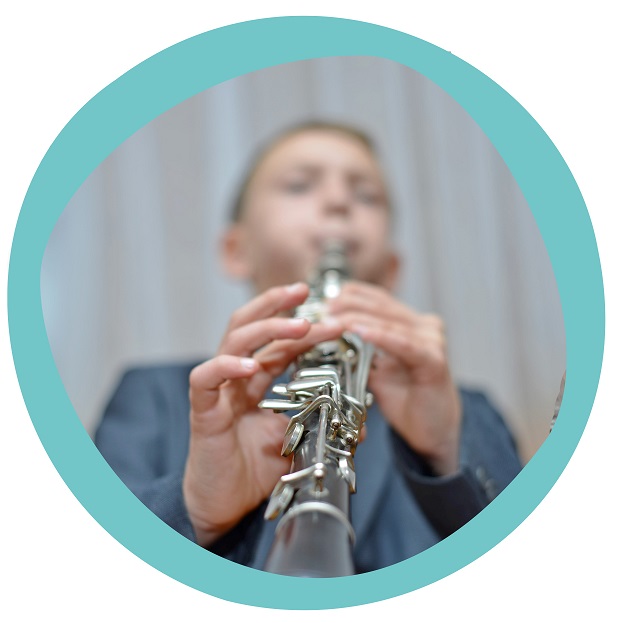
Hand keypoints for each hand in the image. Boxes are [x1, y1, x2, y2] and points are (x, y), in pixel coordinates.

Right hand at [183, 283, 344, 545]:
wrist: (224, 505)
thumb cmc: (255, 470)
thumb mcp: (296, 440)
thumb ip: (319, 424)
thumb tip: (360, 422)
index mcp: (257, 382)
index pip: (279, 343)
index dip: (304, 326)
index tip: (333, 317)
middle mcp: (237, 378)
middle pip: (250, 325)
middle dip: (277, 304)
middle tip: (305, 290)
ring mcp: (218, 391)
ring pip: (233, 341)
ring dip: (267, 327)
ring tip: (299, 324)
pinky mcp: (202, 410)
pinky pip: (206, 379)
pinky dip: (226, 366)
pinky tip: (250, 363)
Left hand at [327, 281, 460, 475]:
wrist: (431, 430)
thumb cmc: (405, 398)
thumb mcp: (375, 369)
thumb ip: (359, 350)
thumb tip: (326, 336)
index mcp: (410, 323)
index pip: (378, 298)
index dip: (350, 295)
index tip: (323, 299)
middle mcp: (425, 325)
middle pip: (381, 306)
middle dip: (348, 306)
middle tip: (323, 309)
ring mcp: (432, 340)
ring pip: (389, 322)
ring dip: (358, 320)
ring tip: (334, 320)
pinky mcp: (434, 360)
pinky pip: (404, 344)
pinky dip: (381, 337)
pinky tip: (360, 332)